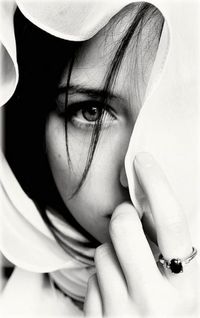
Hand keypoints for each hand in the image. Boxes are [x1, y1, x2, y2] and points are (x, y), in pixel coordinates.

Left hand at [84, 153, 198, 316]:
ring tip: (131, 278)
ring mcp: (120, 314)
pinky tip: (118, 298)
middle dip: (125, 217)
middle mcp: (153, 302)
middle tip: (132, 223)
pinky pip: (91, 280)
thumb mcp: (191, 292)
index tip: (142, 161)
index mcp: (187, 289)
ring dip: (114, 256)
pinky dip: (102, 281)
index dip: (157, 185)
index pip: (170, 223)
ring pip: (102, 253)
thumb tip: (160, 217)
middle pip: (123, 226)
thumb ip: (181, 255)